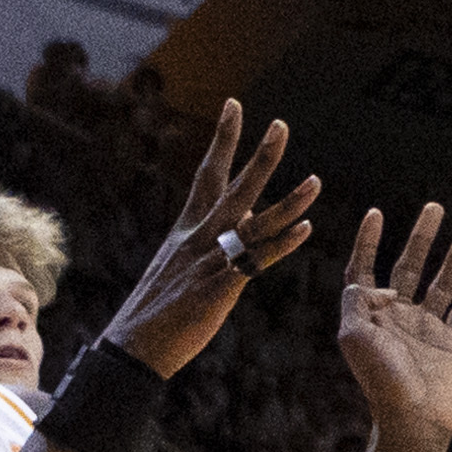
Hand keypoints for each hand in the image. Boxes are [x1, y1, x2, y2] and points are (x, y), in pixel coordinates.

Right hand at [99, 103, 325, 380]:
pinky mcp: (220, 288)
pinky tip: (307, 230)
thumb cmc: (158, 309)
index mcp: (186, 229)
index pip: (207, 173)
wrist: (133, 346)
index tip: (235, 105)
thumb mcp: (184, 265)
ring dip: (289, 202)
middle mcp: (198, 238)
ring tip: (317, 180)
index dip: (223, 139)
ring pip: (254, 223)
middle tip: (281, 123)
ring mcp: (209, 261)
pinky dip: (282, 245)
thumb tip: (249, 218)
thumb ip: (215, 239)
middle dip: (260, 156)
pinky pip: (257, 261)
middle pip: (233, 187)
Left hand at [331, 201, 451, 439]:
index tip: (376, 213)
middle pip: (408, 265)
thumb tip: (380, 283)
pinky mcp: (450, 342)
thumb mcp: (355, 336)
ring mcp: (425, 328)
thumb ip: (357, 301)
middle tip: (434, 207)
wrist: (413, 419)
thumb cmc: (380, 381)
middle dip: (421, 236)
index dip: (368, 241)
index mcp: (370, 314)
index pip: (365, 269)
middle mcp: (397, 316)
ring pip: (441, 282)